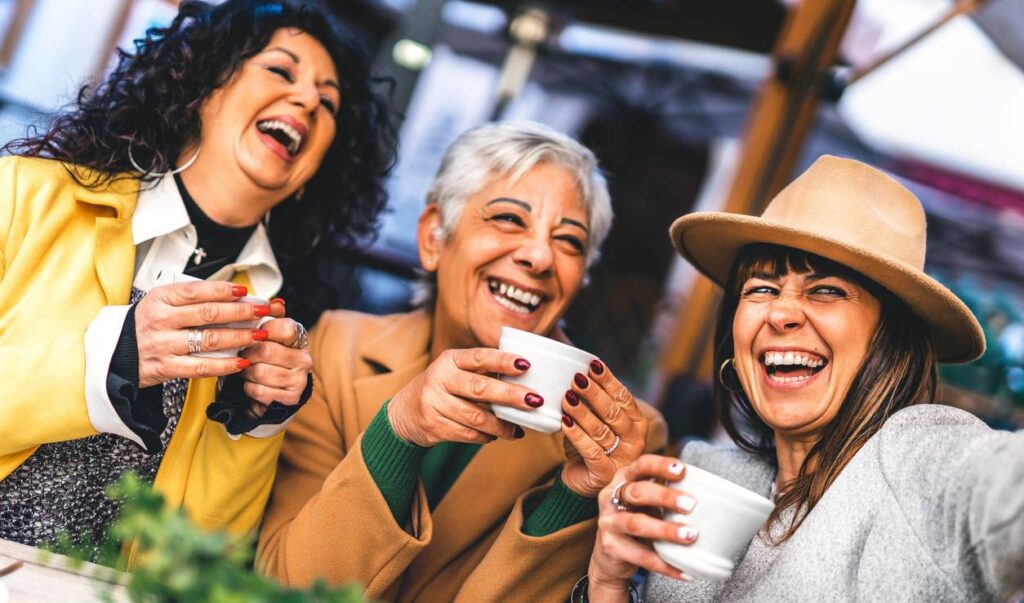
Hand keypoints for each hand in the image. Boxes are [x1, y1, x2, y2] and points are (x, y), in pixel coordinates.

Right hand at [135, 281, 284, 387]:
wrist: (113, 355)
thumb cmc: (144, 326)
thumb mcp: (160, 303)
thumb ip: (190, 299)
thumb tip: (231, 295)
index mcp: (160, 299)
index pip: (197, 291)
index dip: (223, 290)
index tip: (245, 291)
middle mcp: (161, 320)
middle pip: (208, 313)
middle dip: (241, 311)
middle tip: (263, 311)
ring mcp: (163, 344)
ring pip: (209, 339)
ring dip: (239, 337)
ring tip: (259, 335)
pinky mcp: (166, 367)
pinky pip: (201, 366)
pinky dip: (224, 365)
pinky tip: (241, 362)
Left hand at [239, 317, 311, 416]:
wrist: (276, 393)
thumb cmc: (268, 359)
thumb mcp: (269, 337)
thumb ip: (270, 318)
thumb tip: (277, 303)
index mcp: (299, 338)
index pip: (285, 328)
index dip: (264, 331)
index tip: (254, 336)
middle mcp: (304, 359)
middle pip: (266, 350)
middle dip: (247, 354)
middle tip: (243, 356)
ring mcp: (299, 380)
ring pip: (260, 372)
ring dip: (246, 372)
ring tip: (247, 370)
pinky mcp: (290, 398)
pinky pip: (259, 391)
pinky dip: (249, 388)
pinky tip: (252, 385)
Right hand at [387, 348, 540, 446]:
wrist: (403, 413)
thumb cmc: (442, 388)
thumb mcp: (455, 371)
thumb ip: (482, 372)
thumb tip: (526, 378)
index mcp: (450, 360)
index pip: (480, 357)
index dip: (503, 361)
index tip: (526, 365)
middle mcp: (440, 378)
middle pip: (480, 388)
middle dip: (510, 395)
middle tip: (534, 401)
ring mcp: (433, 403)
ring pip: (476, 417)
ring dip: (501, 425)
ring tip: (517, 429)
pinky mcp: (433, 426)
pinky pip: (466, 434)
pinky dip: (484, 437)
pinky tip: (494, 436)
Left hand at [560, 360, 647, 497]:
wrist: (584, 483)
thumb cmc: (592, 446)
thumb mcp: (597, 422)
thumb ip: (594, 404)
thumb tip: (578, 374)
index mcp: (637, 423)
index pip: (623, 397)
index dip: (608, 380)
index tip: (592, 365)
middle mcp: (634, 441)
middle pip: (613, 412)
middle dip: (594, 393)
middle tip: (577, 379)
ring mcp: (622, 459)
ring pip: (601, 431)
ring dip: (582, 412)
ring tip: (567, 397)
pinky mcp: (605, 474)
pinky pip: (591, 451)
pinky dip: (576, 435)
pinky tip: (565, 422)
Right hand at [589, 454, 694, 594]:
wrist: (610, 557)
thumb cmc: (636, 520)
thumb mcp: (646, 503)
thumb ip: (664, 495)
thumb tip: (709, 494)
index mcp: (623, 479)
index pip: (640, 466)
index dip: (660, 466)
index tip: (682, 470)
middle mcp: (610, 498)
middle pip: (637, 492)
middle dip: (665, 496)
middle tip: (691, 505)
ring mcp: (608, 523)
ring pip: (637, 524)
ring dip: (666, 530)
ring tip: (691, 535)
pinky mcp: (610, 547)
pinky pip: (641, 556)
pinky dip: (665, 564)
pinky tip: (684, 569)